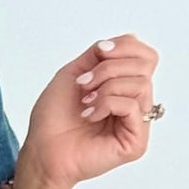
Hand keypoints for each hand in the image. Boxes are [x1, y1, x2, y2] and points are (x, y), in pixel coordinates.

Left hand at [16, 32, 161, 188]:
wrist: (41, 150)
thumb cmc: (53, 118)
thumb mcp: (75, 72)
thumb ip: (101, 54)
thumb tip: (129, 39)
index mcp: (124, 87)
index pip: (146, 56)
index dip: (125, 47)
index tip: (99, 52)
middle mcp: (135, 104)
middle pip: (146, 65)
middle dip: (110, 67)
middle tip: (84, 83)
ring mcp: (137, 124)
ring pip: (141, 84)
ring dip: (107, 86)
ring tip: (85, 101)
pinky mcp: (136, 142)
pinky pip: (133, 106)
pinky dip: (107, 104)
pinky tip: (89, 116)